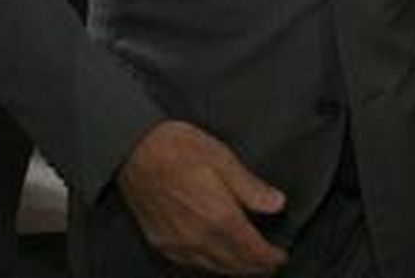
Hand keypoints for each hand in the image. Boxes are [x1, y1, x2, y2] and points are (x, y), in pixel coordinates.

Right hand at [116, 119, 287, 274]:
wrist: (134, 149)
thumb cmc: (177, 148)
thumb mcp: (222, 157)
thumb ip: (250, 186)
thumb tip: (277, 204)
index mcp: (218, 216)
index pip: (253, 251)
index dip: (270, 258)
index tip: (280, 255)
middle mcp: (199, 237)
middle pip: (235, 265)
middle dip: (256, 267)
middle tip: (270, 262)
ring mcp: (178, 243)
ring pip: (214, 268)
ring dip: (234, 268)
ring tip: (248, 263)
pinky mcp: (162, 242)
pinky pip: (192, 264)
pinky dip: (210, 264)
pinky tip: (215, 257)